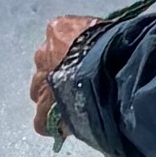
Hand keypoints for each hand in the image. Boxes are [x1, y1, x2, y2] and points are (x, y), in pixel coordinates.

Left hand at [30, 16, 100, 141]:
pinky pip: (43, 121)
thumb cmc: (115, 46)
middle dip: (58, 76)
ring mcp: (41, 83)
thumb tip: (112, 45)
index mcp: (58, 29)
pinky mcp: (44, 110)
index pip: (59, 36)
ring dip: (54, 99)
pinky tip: (68, 127)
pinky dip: (54, 125)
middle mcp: (43, 54)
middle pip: (46, 67)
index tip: (88, 59)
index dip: (74, 51)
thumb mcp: (111, 32)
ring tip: (75, 107)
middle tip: (80, 84)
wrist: (110, 72)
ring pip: (40, 93)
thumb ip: (102, 39)